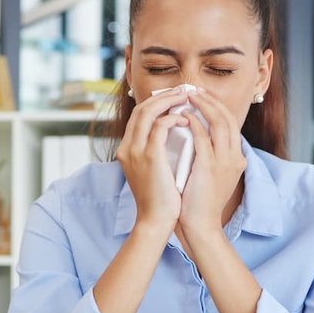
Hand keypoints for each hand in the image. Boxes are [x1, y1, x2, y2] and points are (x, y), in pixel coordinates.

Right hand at [116, 88, 187, 233]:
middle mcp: (127, 147)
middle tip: (183, 91)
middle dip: (163, 96)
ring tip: (186, 99)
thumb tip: (175, 136)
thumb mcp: (154, 172)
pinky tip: (187, 121)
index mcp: (127, 150)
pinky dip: (173, 118)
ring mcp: (135, 151)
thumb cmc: (161, 200)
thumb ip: (157, 152)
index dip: (156, 103)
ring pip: (148, 112)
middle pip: (141, 108)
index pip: (138, 116)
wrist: (156, 221)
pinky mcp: (149, 156)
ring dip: (168, 101)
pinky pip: (159, 126)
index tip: (175, 98)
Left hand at [179, 88, 245, 236]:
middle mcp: (235, 157)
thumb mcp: (211, 176)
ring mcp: (225, 161)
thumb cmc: (199, 203)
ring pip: (220, 121)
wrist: (200, 226)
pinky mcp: (210, 166)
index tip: (201, 97)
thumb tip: (195, 137)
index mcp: (237, 159)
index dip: (216, 106)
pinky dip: (194, 122)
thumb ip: (208, 156)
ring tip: (188, 96)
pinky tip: (183, 116)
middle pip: (228, 117)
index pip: (231, 123)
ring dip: (203, 105)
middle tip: (193, 89)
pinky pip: (204, 136)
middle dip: (210, 99)